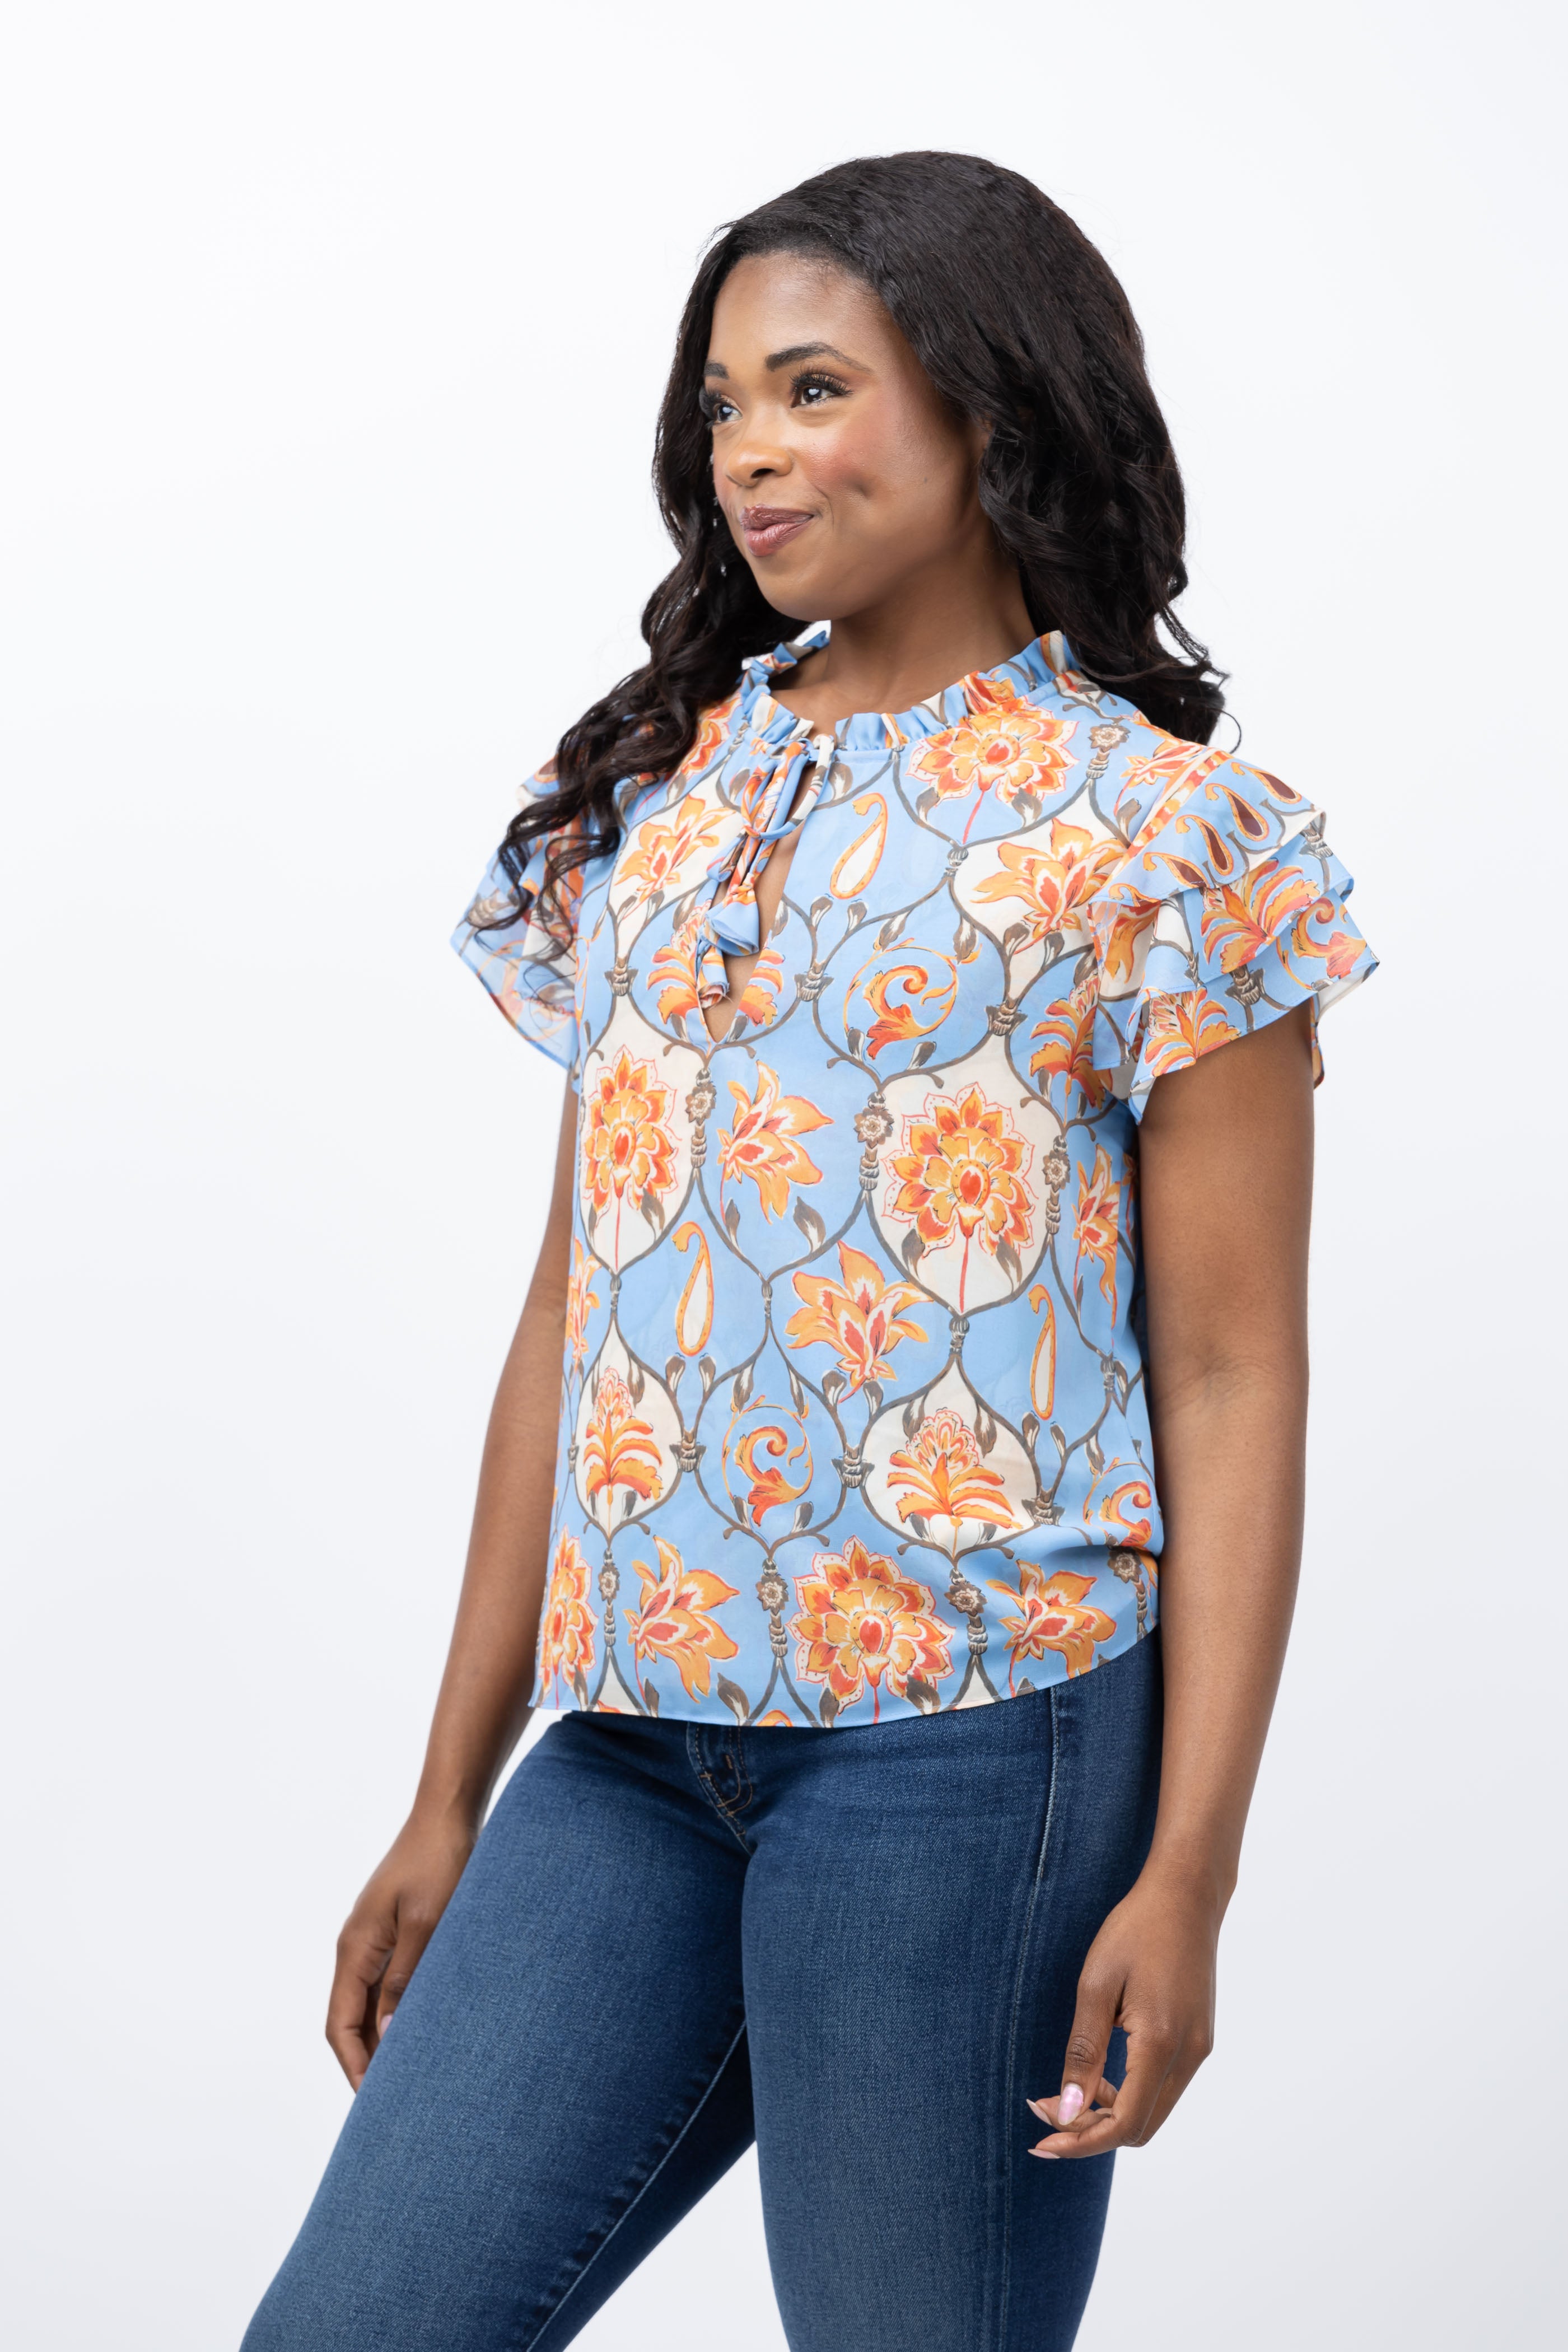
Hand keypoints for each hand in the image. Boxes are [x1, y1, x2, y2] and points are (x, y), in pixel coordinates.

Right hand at [326, 1809, 476, 2088]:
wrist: (449, 1812)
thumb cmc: (439, 1861)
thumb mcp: (427, 1925)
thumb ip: (405, 1979)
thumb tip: (386, 2036)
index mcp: (355, 1949)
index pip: (340, 2024)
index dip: (353, 2065)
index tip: (373, 2103)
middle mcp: (358, 1948)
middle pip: (351, 2019)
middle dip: (367, 2061)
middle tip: (395, 2101)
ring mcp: (376, 1939)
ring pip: (371, 2003)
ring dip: (385, 2037)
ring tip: (412, 2075)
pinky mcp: (397, 1931)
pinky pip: (390, 1982)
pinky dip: (401, 2010)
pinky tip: (426, 2027)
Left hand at [1026, 1863, 1220, 2157]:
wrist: (1187, 1894)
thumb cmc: (1135, 1930)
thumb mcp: (1097, 1984)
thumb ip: (1084, 2051)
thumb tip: (1068, 2112)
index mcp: (1162, 2042)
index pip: (1124, 2123)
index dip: (1082, 2141)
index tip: (1042, 2140)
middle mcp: (1190, 2055)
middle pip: (1141, 2128)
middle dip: (1092, 2132)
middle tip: (1046, 2110)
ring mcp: (1200, 2048)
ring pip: (1154, 2112)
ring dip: (1110, 2114)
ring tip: (1067, 2093)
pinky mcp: (1200, 2039)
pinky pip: (1164, 2088)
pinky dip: (1130, 2094)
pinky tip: (1101, 2074)